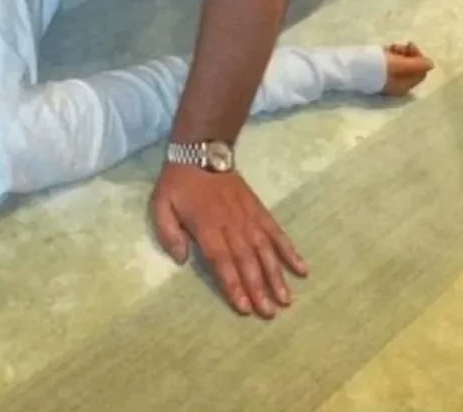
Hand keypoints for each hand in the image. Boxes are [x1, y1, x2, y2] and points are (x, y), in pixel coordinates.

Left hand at [151, 164, 306, 316]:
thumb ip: (168, 233)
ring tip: (286, 299)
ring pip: (265, 249)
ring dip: (276, 275)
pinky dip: (289, 250)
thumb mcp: (161, 205)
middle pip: (246, 260)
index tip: (244, 308)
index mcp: (207, 226)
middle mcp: (231, 224)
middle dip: (258, 288)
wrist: (202, 151)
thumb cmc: (179, 182)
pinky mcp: (259, 209)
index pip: (221, 260)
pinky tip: (301, 268)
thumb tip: (181, 260)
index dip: (233, 284)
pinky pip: (276, 232)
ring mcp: (248, 216)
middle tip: (269, 313)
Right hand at [382, 42, 433, 95]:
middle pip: (411, 67)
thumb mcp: (402, 65)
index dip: (419, 57)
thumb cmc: (379, 67)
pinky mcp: (378, 73)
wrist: (353, 67)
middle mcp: (399, 84)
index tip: (410, 45)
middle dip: (408, 54)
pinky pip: (390, 63)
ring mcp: (388, 78)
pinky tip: (384, 49)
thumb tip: (432, 64)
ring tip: (390, 47)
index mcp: (406, 86)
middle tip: (399, 45)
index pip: (421, 71)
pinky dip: (390, 55)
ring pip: (401, 63)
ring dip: (399, 52)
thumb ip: (419, 64)